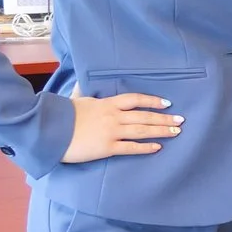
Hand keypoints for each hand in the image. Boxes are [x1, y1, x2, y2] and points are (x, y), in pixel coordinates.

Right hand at [63, 92, 181, 163]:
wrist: (51, 131)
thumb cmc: (62, 116)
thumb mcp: (75, 99)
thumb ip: (82, 92)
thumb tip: (80, 83)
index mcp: (107, 104)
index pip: (135, 99)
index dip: (152, 100)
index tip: (166, 103)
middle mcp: (113, 116)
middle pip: (144, 116)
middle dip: (164, 118)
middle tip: (180, 120)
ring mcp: (111, 132)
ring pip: (142, 131)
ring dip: (161, 131)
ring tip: (176, 132)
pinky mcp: (107, 148)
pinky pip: (131, 148)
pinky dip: (145, 147)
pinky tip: (158, 147)